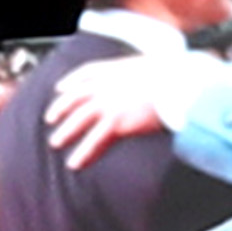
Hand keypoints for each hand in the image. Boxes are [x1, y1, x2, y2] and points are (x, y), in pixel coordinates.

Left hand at [42, 52, 209, 167]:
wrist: (180, 84)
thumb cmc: (175, 76)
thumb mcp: (151, 67)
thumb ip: (139, 75)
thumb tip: (146, 80)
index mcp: (116, 68)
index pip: (85, 73)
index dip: (71, 81)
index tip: (61, 88)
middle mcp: (107, 84)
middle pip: (75, 97)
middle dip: (61, 107)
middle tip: (51, 118)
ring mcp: (109, 103)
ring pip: (79, 119)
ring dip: (65, 132)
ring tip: (55, 143)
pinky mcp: (117, 122)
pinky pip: (94, 140)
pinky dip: (84, 153)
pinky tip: (76, 163)